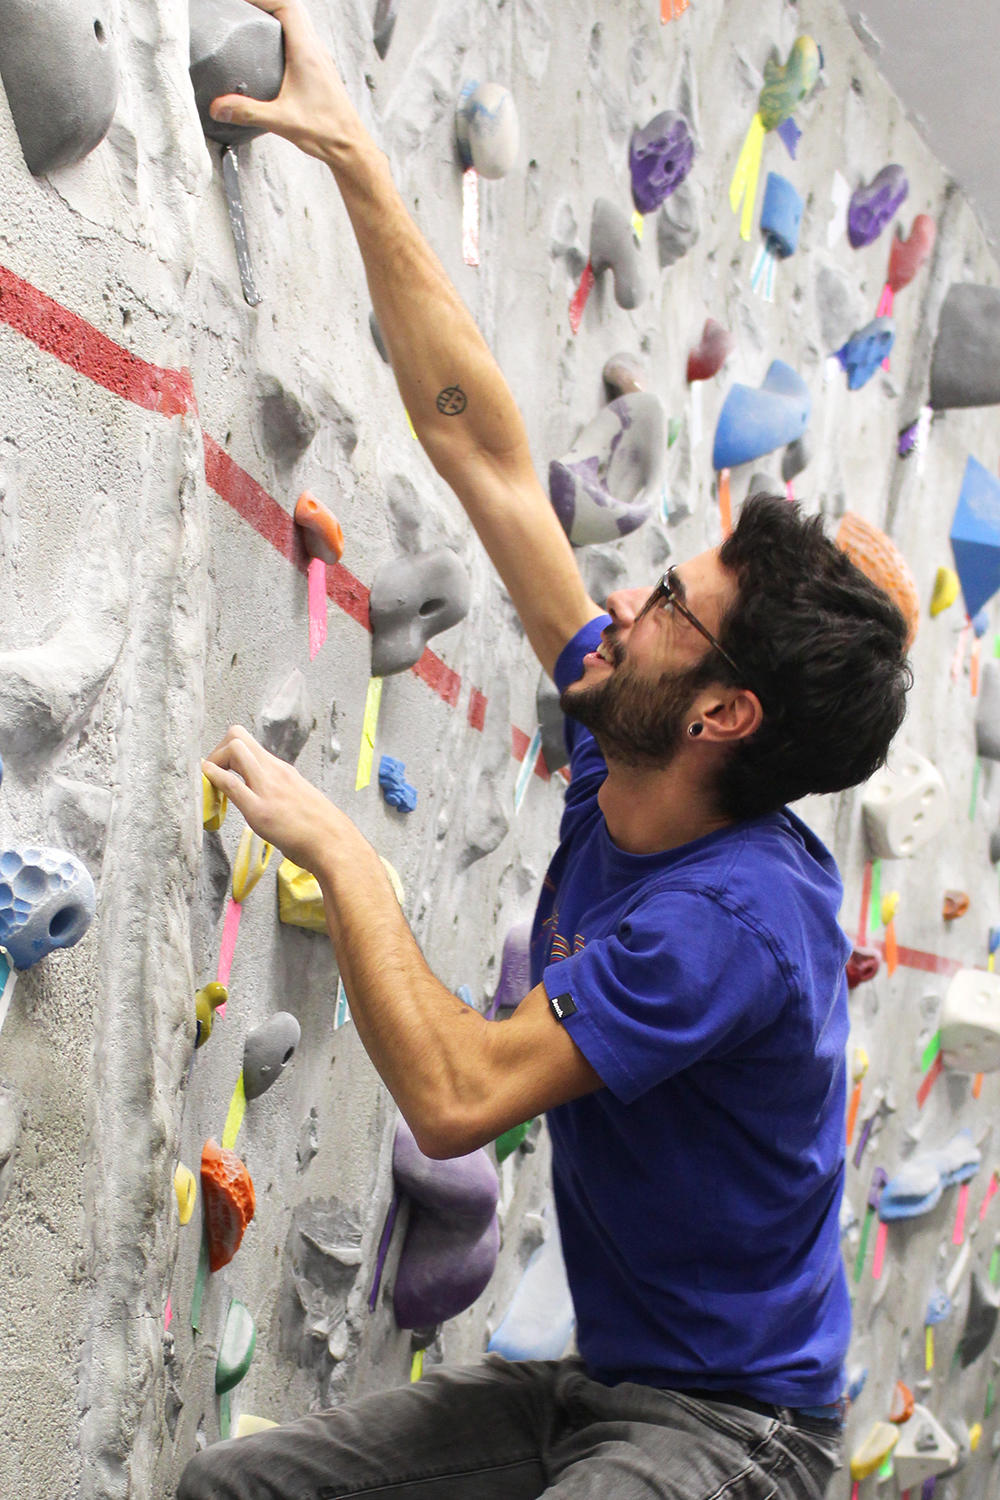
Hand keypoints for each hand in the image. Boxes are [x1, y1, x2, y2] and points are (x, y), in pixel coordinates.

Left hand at [202, 724, 344, 871]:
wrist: (334, 843)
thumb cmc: (318, 828)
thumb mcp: (297, 799)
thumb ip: (278, 793)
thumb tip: (265, 799)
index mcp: (281, 770)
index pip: (248, 743)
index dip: (226, 752)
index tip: (222, 772)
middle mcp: (274, 771)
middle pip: (237, 735)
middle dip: (217, 750)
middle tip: (212, 775)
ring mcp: (267, 788)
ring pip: (234, 749)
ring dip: (214, 762)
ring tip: (211, 785)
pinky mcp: (260, 810)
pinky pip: (232, 784)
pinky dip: (213, 778)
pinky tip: (206, 782)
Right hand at [209, 0, 362, 162]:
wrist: (349, 146)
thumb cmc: (326, 131)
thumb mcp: (281, 121)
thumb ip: (248, 112)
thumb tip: (218, 107)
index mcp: (307, 53)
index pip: (286, 6)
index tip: (244, 2)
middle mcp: (316, 50)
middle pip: (291, 8)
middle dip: (267, 3)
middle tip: (245, 8)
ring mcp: (320, 58)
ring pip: (299, 22)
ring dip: (278, 14)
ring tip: (254, 19)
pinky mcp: (321, 69)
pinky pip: (303, 38)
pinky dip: (286, 31)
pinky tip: (274, 47)